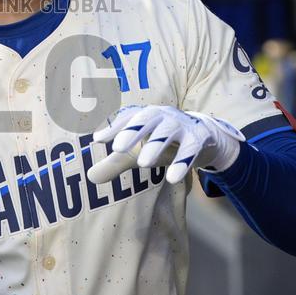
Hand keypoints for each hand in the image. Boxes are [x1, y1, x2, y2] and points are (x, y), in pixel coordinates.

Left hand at [88, 105, 242, 184]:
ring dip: (155, 146)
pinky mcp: (199, 138)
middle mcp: (163, 116)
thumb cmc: (163, 141)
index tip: (98, 139)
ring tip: (142, 164)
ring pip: (167, 133)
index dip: (113, 127)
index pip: (128, 117)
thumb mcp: (140, 151)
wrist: (205, 135)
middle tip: (117, 149)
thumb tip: (90, 177)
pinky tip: (172, 178)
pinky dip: (182, 163)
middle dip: (132, 132)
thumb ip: (116, 163)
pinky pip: (190, 149)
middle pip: (146, 118)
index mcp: (146, 115)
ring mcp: (182, 125)